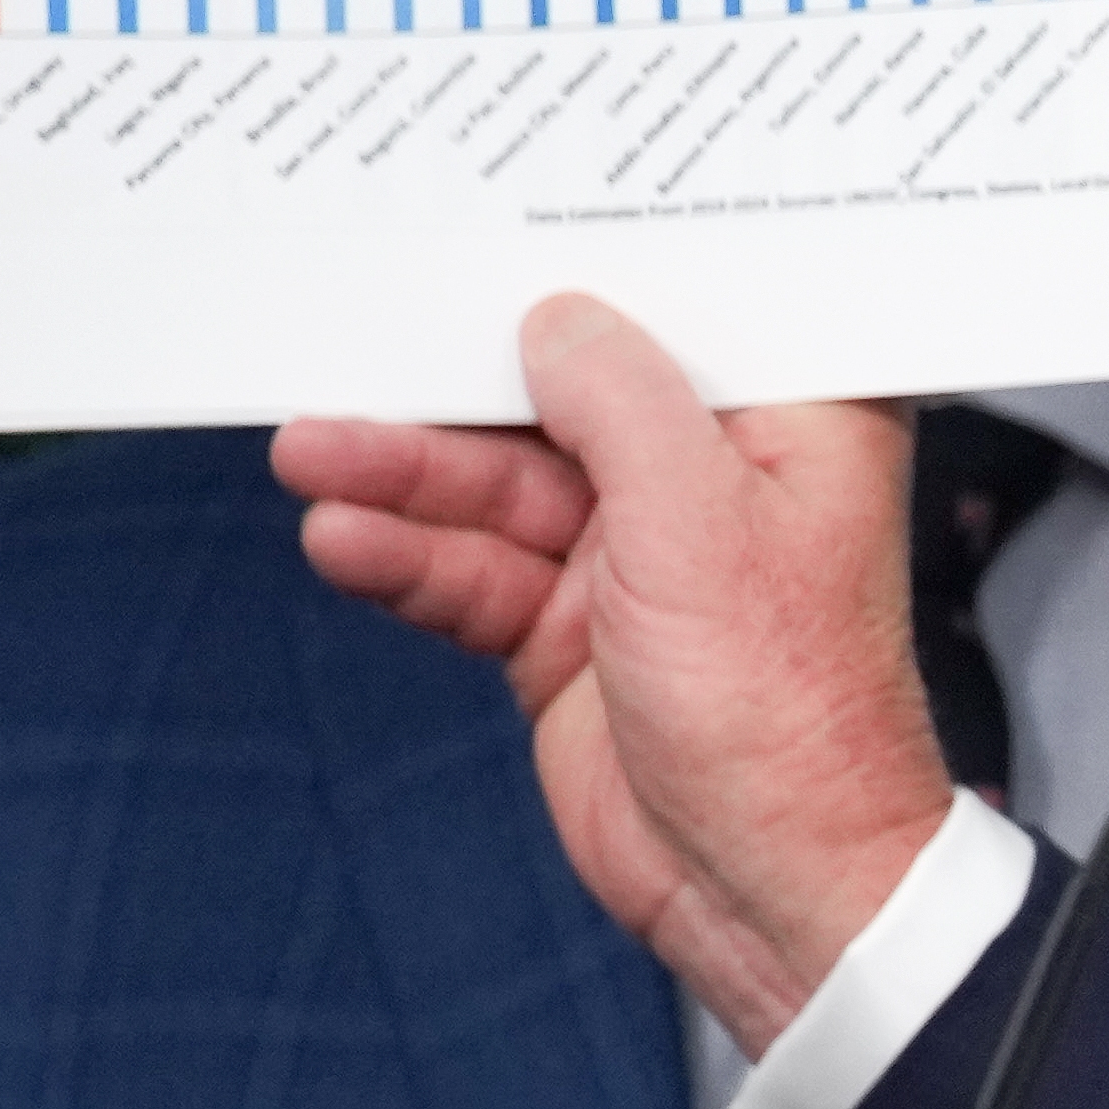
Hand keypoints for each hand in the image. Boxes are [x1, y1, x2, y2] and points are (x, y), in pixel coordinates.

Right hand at [277, 294, 948, 1054]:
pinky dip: (409, 556)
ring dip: (405, 474)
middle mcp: (716, 475)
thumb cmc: (789, 709)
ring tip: (311, 451)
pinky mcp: (573, 628)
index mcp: (797, 422)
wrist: (768, 883)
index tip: (496, 225)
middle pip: (567, 400)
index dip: (597, 272)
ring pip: (501, 490)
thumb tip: (560, 318)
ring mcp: (638, 554)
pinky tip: (343, 537)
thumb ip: (622, 404)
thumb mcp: (700, 523)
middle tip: (353, 346)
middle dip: (457, 385)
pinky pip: (475, 572)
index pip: (688, 315)